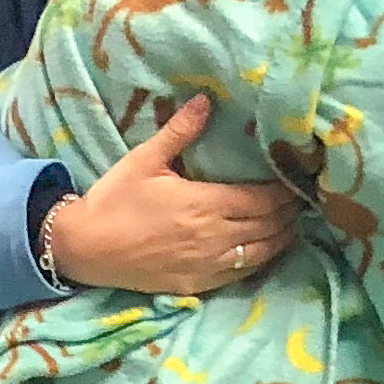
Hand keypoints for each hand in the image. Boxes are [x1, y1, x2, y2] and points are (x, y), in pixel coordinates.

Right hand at [42, 96, 290, 297]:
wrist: (83, 248)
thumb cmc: (113, 200)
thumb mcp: (144, 160)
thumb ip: (180, 132)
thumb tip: (205, 99)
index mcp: (206, 204)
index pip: (263, 199)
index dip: (286, 191)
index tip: (298, 180)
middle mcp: (214, 237)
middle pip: (269, 226)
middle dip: (289, 213)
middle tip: (301, 200)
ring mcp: (207, 265)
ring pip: (260, 252)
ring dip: (281, 238)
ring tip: (291, 225)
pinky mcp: (196, 284)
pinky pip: (240, 274)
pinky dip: (259, 261)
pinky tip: (264, 251)